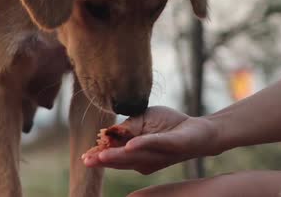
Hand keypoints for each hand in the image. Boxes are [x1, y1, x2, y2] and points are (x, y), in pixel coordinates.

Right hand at [82, 106, 219, 174]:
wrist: (195, 127)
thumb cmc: (167, 125)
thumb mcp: (143, 119)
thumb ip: (127, 126)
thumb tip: (111, 131)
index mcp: (134, 152)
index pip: (113, 155)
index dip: (99, 155)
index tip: (85, 157)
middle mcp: (143, 159)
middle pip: (121, 160)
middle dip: (104, 159)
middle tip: (88, 160)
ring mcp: (156, 155)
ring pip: (134, 155)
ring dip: (117, 156)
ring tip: (101, 156)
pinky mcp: (170, 146)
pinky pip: (154, 144)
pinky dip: (142, 144)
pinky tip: (130, 146)